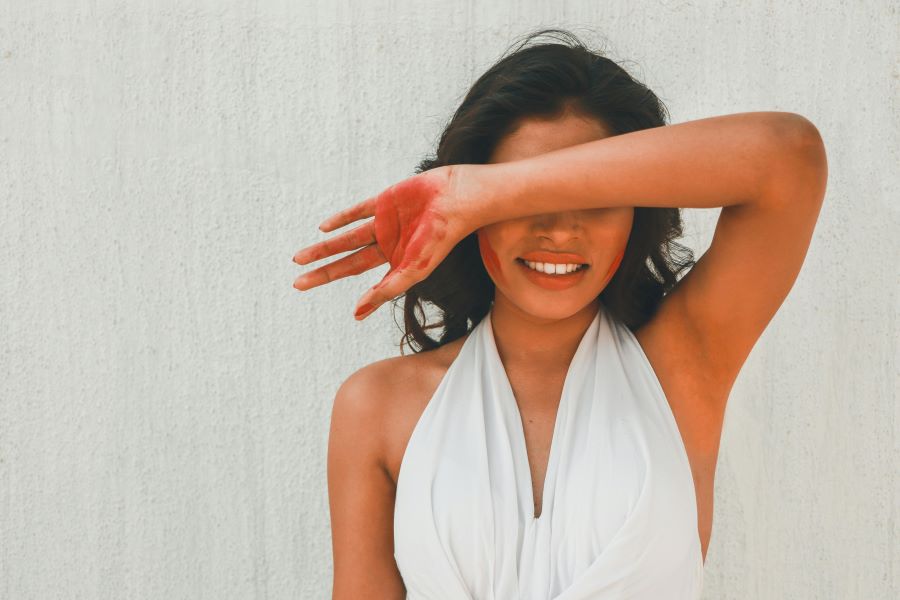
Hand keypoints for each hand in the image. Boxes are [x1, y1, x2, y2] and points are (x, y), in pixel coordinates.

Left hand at [292, 165, 478, 320]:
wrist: (456, 201)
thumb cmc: (441, 239)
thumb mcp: (413, 271)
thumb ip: (386, 290)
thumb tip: (356, 313)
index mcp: (395, 261)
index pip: (361, 277)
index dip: (342, 285)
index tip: (322, 298)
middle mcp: (386, 244)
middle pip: (348, 261)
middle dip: (323, 271)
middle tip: (297, 283)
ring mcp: (384, 222)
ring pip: (347, 237)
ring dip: (324, 248)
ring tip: (299, 258)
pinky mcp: (384, 201)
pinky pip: (358, 211)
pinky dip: (341, 219)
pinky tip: (324, 227)